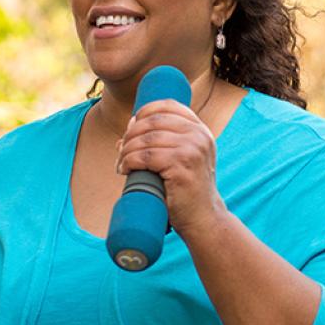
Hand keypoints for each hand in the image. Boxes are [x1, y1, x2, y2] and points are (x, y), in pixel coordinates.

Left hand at [117, 98, 227, 237]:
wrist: (203, 218)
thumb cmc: (187, 190)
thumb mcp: (182, 158)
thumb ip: (163, 140)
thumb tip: (128, 126)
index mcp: (200, 130)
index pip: (168, 106)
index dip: (144, 112)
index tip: (131, 127)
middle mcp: (199, 135)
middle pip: (152, 121)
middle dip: (130, 134)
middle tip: (121, 151)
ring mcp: (192, 149)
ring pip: (146, 139)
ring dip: (126, 150)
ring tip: (121, 163)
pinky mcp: (182, 166)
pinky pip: (145, 156)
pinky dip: (129, 161)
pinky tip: (125, 169)